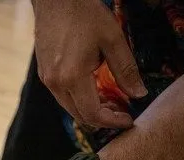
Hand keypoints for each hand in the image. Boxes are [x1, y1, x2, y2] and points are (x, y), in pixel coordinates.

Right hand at [33, 0, 146, 127]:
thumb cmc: (84, 13)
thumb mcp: (112, 39)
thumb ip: (126, 70)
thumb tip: (139, 94)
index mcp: (72, 77)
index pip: (93, 114)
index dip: (113, 121)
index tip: (129, 119)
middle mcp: (55, 83)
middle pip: (80, 116)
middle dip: (103, 119)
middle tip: (122, 111)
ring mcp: (47, 79)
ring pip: (70, 108)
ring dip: (90, 110)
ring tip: (110, 101)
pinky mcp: (44, 73)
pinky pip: (63, 96)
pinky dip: (79, 99)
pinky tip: (93, 89)